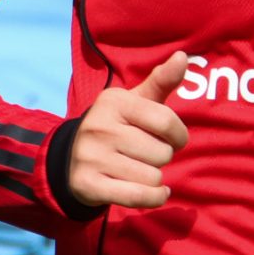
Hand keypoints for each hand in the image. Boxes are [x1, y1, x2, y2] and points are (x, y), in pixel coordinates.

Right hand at [67, 50, 191, 210]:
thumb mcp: (135, 101)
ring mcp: (92, 157)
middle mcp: (100, 128)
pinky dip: (154, 198)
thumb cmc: (116, 126)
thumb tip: (183, 56)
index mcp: (114, 102)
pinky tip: (155, 192)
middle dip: (161, 157)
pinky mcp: (89, 185)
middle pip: (162, 153)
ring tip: (138, 169)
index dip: (179, 135)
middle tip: (145, 154)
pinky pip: (139, 197)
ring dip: (154, 178)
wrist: (71, 158)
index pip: (166, 122)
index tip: (173, 138)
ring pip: (152, 177)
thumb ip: (161, 81)